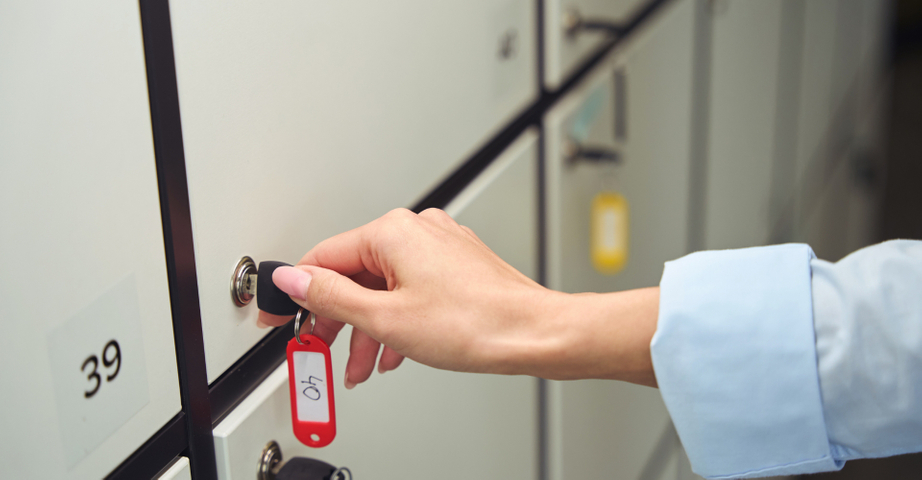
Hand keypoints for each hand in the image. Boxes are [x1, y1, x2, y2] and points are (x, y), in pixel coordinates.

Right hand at [257, 208, 658, 388]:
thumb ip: (331, 297)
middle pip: (354, 274)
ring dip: (368, 327)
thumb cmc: (475, 322)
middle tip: (323, 350)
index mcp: (392, 232)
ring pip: (383, 285)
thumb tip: (293, 280)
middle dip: (338, 319)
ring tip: (364, 365)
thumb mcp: (384, 318)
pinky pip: (410, 287)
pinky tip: (395, 350)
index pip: (324, 258)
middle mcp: (416, 229)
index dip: (298, 294)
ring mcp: (439, 245)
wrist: (532, 333)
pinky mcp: (455, 264)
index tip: (283, 317)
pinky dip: (396, 318)